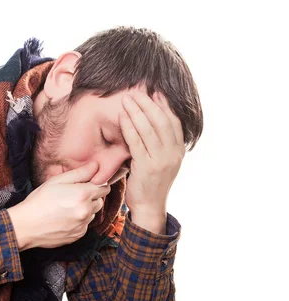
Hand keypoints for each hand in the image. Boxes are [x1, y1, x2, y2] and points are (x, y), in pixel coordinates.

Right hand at [7, 161, 110, 249]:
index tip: (86, 184)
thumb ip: (80, 173)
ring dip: (85, 209)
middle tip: (73, 196)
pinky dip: (78, 221)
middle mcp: (86, 210)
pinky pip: (85, 225)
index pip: (104, 187)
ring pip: (93, 213)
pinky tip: (64, 218)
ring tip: (66, 208)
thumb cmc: (39, 200)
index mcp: (82, 194)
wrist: (26, 226)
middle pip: (100, 201)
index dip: (96, 184)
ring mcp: (83, 225)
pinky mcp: (78, 235)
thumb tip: (96, 166)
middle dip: (90, 197)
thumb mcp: (57, 181)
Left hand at [119, 91, 185, 217]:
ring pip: (149, 129)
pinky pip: (137, 142)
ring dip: (137, 111)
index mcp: (179, 150)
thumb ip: (160, 143)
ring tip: (127, 100)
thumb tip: (151, 121)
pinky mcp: (147, 167)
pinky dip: (129, 128)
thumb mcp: (161, 160)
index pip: (174, 121)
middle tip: (136, 92)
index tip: (154, 91)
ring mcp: (161, 160)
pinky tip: (122, 118)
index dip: (164, 105)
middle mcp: (173, 153)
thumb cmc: (151, 182)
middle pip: (161, 121)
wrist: (149, 206)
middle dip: (148, 104)